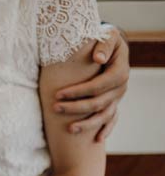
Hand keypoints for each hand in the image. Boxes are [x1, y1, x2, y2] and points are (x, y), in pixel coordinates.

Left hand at [54, 26, 128, 141]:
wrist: (112, 46)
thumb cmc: (105, 39)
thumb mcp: (107, 35)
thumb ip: (103, 45)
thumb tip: (98, 58)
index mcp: (120, 72)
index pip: (98, 86)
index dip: (78, 92)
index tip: (58, 95)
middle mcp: (121, 87)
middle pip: (98, 103)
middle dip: (75, 108)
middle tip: (54, 108)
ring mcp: (118, 97)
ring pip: (104, 115)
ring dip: (87, 124)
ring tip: (70, 130)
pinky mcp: (114, 103)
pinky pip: (112, 119)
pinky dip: (106, 129)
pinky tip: (97, 140)